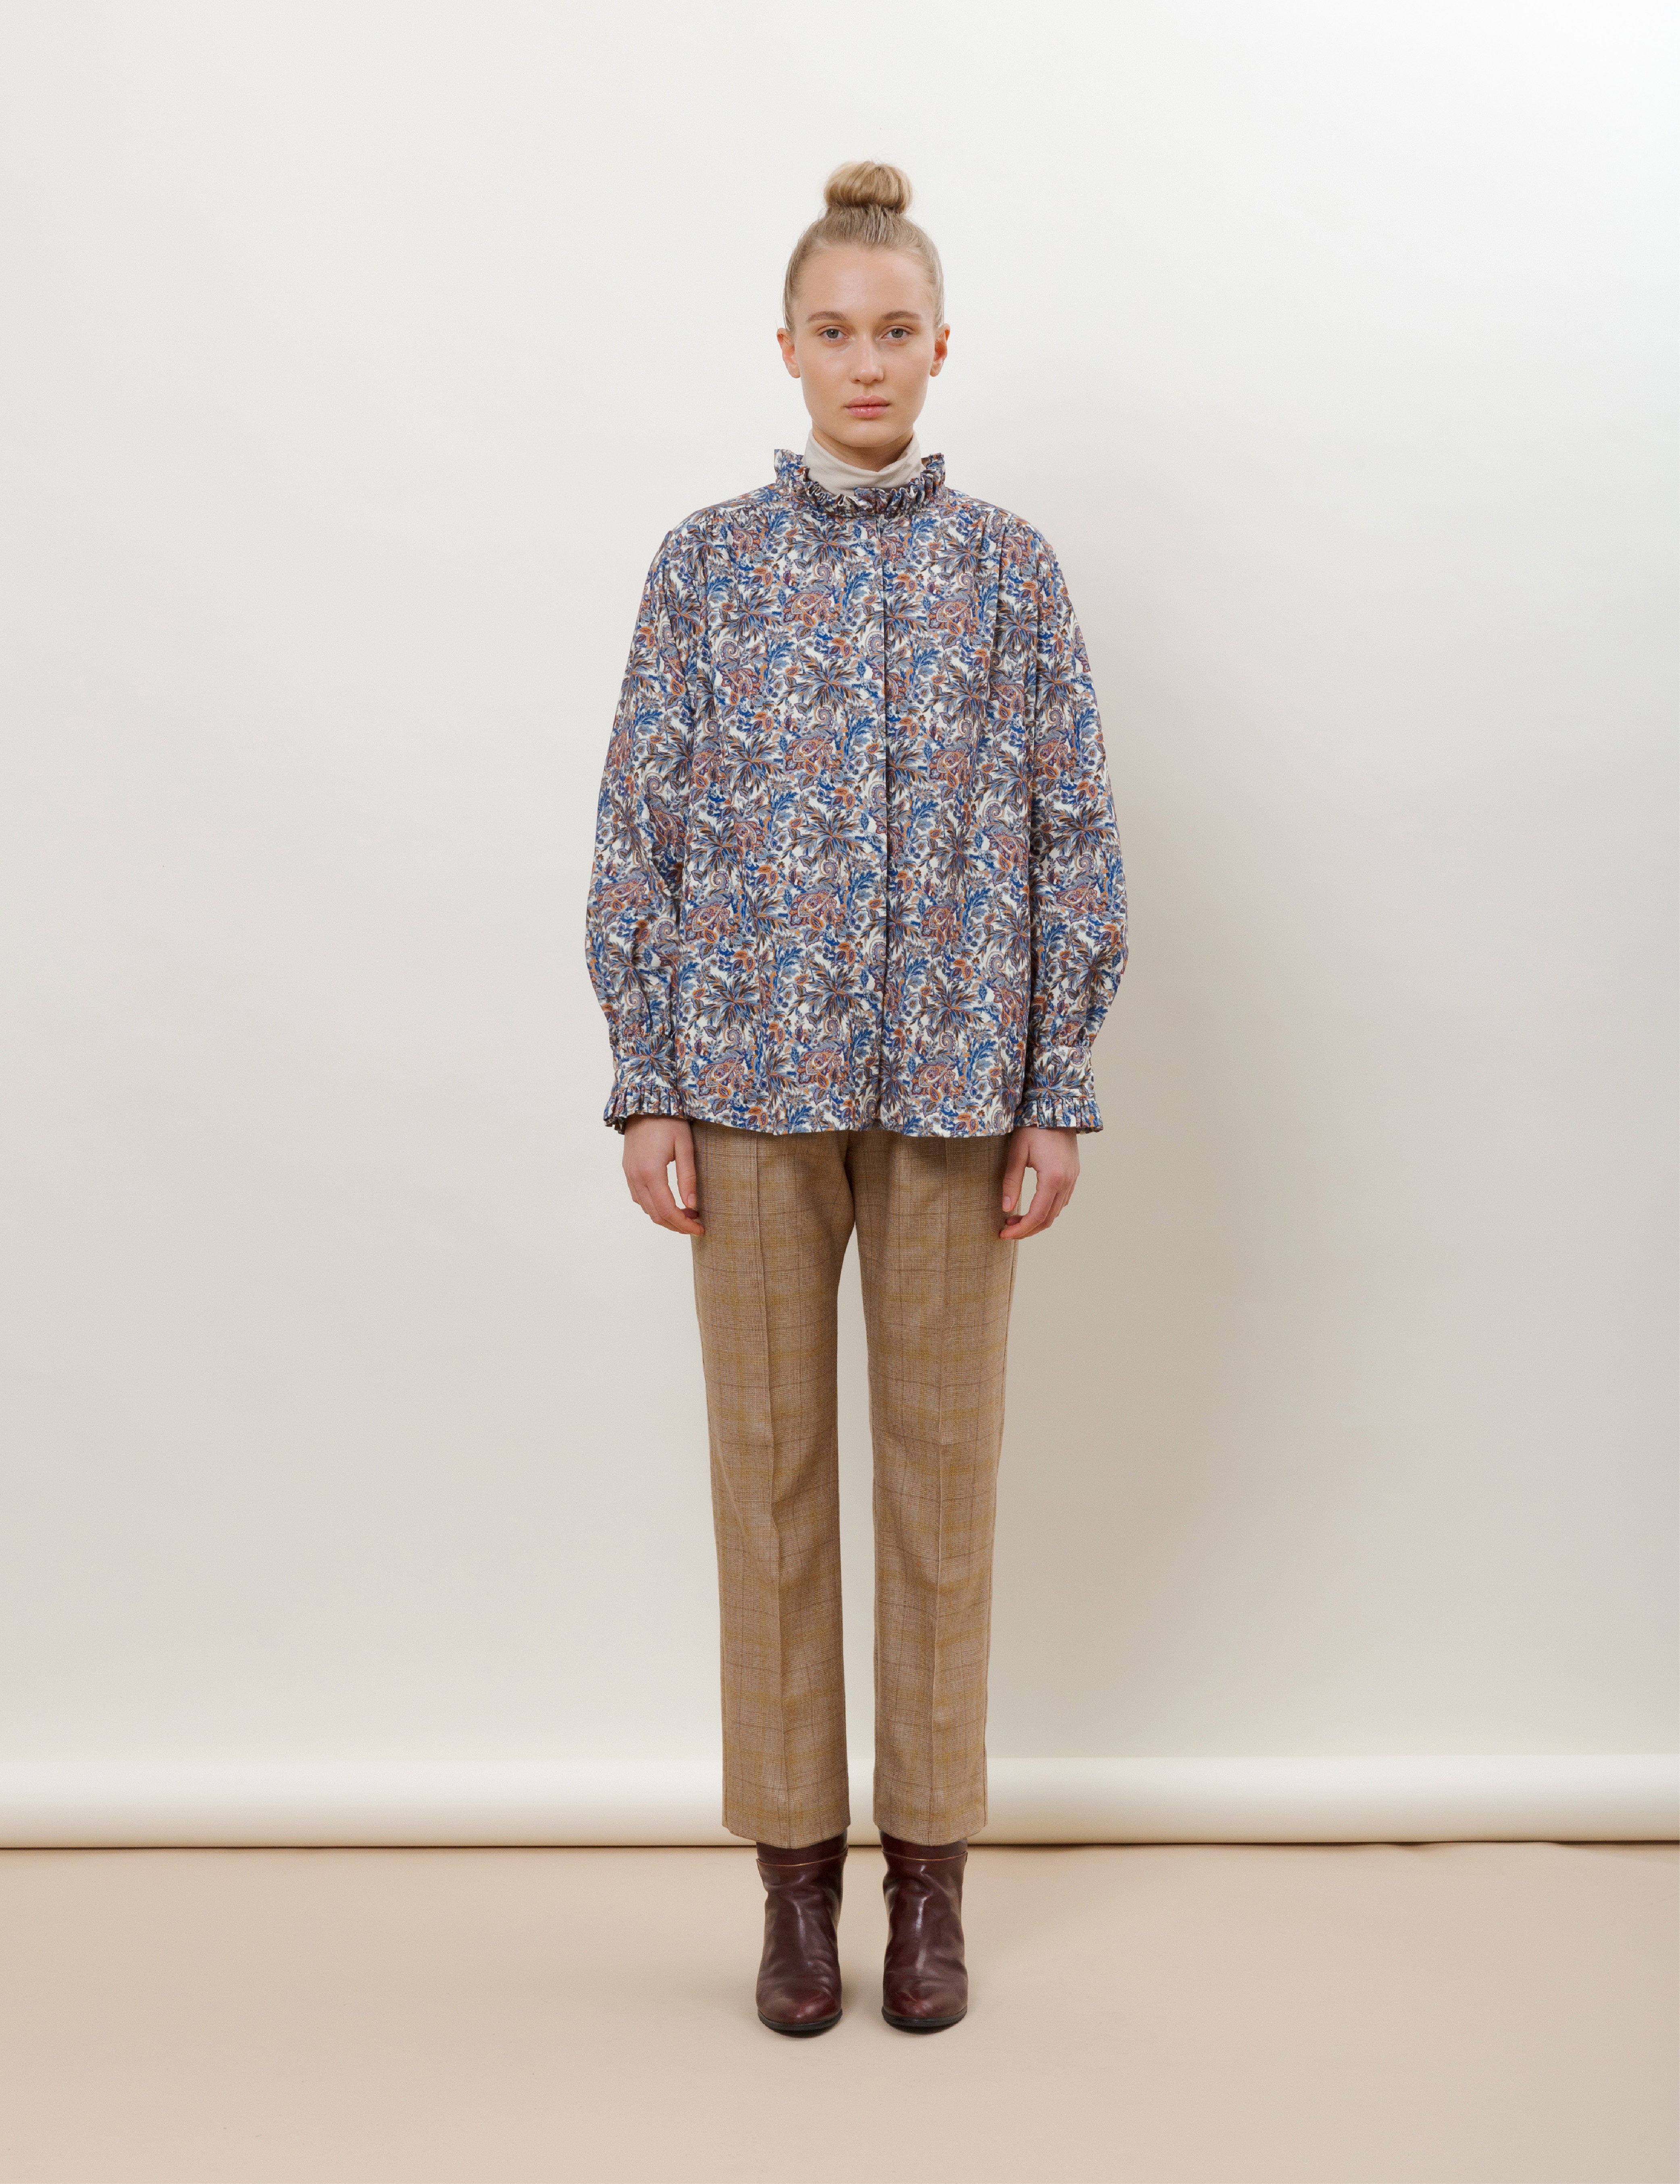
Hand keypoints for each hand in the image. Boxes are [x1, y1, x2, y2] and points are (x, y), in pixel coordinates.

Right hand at [622, 1116, 702, 1235]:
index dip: (684, 1224)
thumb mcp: (685, 1147)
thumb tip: (692, 1205)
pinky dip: (654, 1207)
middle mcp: (636, 1177)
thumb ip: (688, 1177)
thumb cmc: (669, 1121)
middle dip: (677, 1225)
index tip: (700, 1229)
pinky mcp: (628, 1170)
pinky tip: (670, 1202)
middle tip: (696, 1224)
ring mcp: (629, 1174)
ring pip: (646, 1209)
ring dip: (666, 1217)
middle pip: (656, 1215)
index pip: (667, 1210)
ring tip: (687, 1214)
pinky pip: (639, 1197)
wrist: (645, 1102)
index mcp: (651, 1172)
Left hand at [1000, 1126, 1078, 1239]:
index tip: (1003, 1234)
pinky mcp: (1073, 1173)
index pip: (1036, 1216)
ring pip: (1056, 1211)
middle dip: (1027, 1229)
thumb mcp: (1016, 1153)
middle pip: (1048, 1219)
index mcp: (1052, 1178)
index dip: (1020, 1230)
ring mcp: (1073, 1178)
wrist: (1057, 1107)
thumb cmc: (1033, 1127)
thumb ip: (1011, 1182)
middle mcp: (1066, 1182)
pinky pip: (1062, 1200)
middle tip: (1007, 1230)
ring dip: (1037, 1220)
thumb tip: (1006, 1209)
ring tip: (1015, 1219)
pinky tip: (1032, 1206)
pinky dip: (1047, 1209)